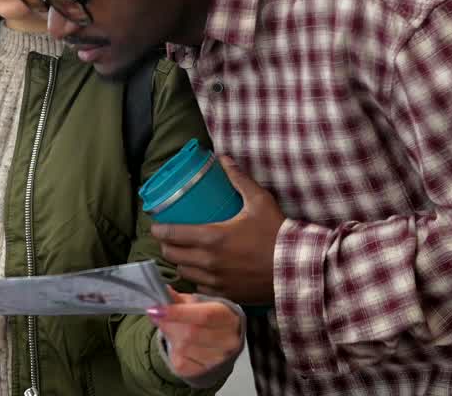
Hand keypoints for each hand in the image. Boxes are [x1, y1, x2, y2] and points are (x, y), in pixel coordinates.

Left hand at [148, 287, 242, 379]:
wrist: (219, 339)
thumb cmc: (207, 317)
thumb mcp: (197, 303)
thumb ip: (179, 299)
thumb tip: (163, 292)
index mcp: (229, 317)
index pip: (204, 316)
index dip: (178, 312)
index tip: (157, 309)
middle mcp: (229, 340)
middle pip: (192, 333)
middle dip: (170, 323)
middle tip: (158, 315)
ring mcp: (218, 359)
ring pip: (184, 348)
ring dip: (171, 336)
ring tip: (172, 328)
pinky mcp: (204, 371)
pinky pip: (181, 362)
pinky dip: (173, 351)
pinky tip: (178, 343)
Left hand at [151, 157, 284, 303]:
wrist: (295, 268)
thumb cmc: (276, 233)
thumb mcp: (259, 200)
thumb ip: (239, 179)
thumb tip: (224, 158)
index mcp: (211, 238)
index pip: (172, 234)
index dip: (159, 229)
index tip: (155, 224)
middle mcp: (208, 261)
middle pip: (173, 255)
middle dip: (166, 245)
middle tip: (167, 237)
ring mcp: (216, 280)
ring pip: (184, 272)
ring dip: (179, 262)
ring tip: (182, 253)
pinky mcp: (226, 294)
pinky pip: (200, 286)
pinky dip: (196, 278)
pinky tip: (199, 271)